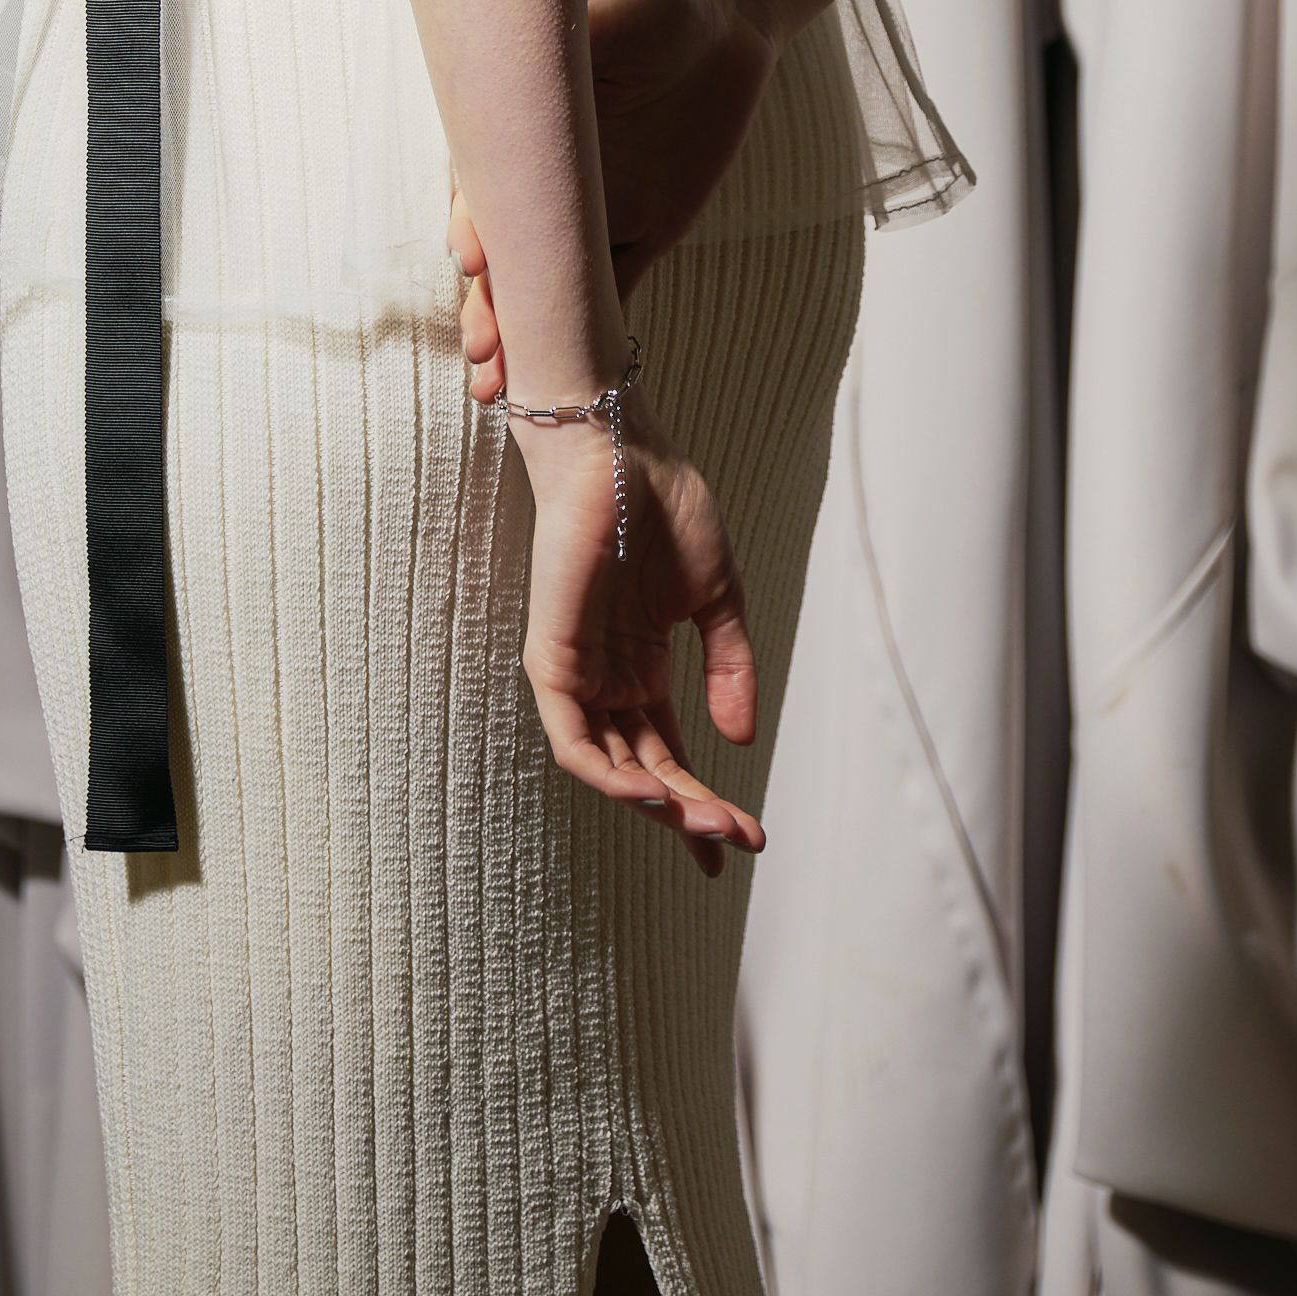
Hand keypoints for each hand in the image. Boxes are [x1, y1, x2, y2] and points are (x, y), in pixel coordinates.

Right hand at [448, 0, 775, 404]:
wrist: (724, 25)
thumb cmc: (658, 11)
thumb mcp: (612, 18)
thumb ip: (576, 43)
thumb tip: (530, 46)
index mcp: (528, 129)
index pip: (491, 184)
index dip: (476, 221)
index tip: (471, 258)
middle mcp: (549, 180)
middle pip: (508, 252)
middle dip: (489, 303)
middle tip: (483, 351)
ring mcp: (593, 213)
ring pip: (547, 288)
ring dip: (522, 337)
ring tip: (500, 388)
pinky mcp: (640, 238)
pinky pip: (609, 297)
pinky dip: (588, 341)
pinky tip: (570, 384)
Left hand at [513, 405, 762, 875]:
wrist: (623, 452)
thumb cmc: (665, 508)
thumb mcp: (717, 598)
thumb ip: (731, 665)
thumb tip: (741, 738)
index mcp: (644, 667)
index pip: (669, 753)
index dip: (704, 801)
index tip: (745, 841)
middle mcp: (609, 679)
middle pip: (645, 771)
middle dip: (690, 813)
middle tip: (737, 842)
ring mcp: (578, 673)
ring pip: (609, 768)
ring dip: (656, 804)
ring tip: (704, 825)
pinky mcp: (551, 660)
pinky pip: (572, 739)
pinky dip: (607, 776)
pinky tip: (649, 795)